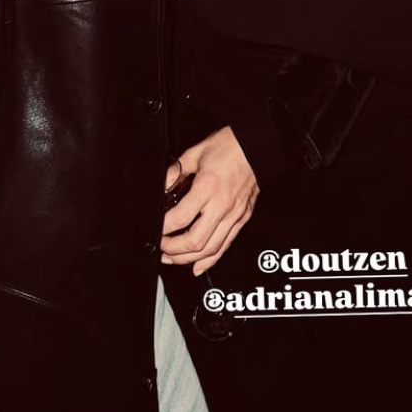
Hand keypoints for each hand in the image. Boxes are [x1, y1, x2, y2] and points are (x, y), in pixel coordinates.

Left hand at [161, 127, 258, 275]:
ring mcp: (234, 215)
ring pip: (210, 249)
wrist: (256, 146)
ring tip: (173, 259)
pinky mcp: (242, 219)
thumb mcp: (195, 152)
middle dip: (173, 250)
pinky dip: (211, 260)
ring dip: (188, 259)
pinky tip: (198, 265)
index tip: (155, 229)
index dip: (163, 229)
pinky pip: (226, 245)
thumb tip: (162, 186)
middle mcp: (222, 205)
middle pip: (195, 241)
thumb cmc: (230, 146)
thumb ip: (176, 172)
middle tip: (161, 248)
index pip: (180, 218)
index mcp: (207, 187)